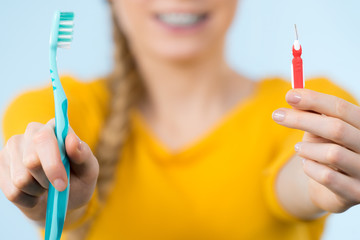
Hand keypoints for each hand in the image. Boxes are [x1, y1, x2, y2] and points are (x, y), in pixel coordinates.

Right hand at [0, 119, 98, 223]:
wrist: (62, 201)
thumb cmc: (78, 180)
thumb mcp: (89, 170)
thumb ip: (84, 155)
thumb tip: (71, 140)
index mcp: (55, 127)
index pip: (45, 139)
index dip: (52, 164)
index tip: (62, 184)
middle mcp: (32, 132)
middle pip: (30, 161)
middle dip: (47, 180)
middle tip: (59, 186)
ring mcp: (13, 148)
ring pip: (21, 179)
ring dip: (38, 190)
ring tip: (46, 185)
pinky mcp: (1, 167)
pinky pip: (13, 192)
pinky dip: (28, 199)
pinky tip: (35, 192)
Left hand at [272, 89, 359, 212]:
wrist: (331, 187)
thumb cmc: (325, 149)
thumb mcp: (318, 129)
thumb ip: (311, 113)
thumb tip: (294, 95)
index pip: (341, 108)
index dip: (315, 100)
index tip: (289, 95)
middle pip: (336, 128)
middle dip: (302, 119)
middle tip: (277, 115)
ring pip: (332, 154)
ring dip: (307, 149)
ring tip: (300, 149)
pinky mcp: (356, 192)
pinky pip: (327, 177)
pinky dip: (310, 168)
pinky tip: (309, 166)